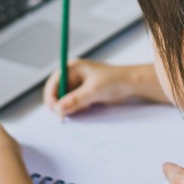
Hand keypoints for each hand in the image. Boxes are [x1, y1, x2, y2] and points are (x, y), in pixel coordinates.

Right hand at [44, 60, 159, 115]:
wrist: (132, 85)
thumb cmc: (116, 80)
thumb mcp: (94, 90)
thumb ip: (75, 99)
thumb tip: (59, 108)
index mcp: (73, 67)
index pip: (54, 82)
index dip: (51, 95)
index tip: (54, 108)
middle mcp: (73, 75)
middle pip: (57, 92)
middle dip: (60, 103)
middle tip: (63, 115)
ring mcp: (78, 85)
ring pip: (64, 100)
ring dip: (69, 107)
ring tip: (82, 108)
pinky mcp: (84, 94)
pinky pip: (73, 104)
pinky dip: (76, 108)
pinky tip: (86, 108)